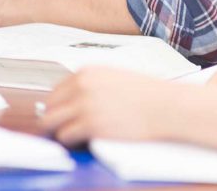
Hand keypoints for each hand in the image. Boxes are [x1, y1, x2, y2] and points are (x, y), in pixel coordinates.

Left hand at [41, 67, 174, 145]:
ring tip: (62, 139)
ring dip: (56, 131)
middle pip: (50, 105)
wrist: (166, 106)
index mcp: (86, 73)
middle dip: (51, 118)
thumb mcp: (114, 78)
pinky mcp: (91, 125)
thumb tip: (76, 98)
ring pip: (52, 121)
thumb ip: (92, 85)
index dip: (55, 106)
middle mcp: (81, 86)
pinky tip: (74, 144)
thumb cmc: (148, 95)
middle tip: (55, 130)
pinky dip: (67, 141)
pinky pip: (65, 135)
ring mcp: (84, 105)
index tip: (57, 115)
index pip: (56, 90)